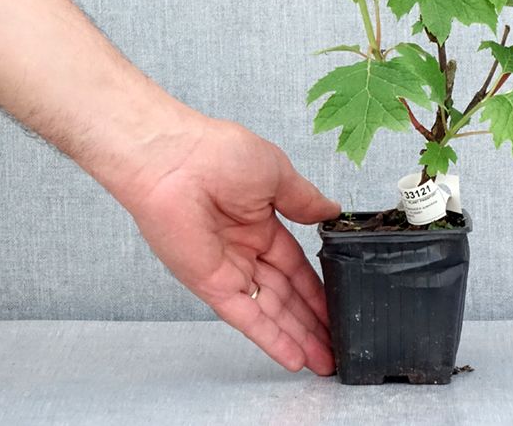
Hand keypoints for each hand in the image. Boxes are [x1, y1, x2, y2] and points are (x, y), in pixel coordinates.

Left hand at [122, 117, 340, 375]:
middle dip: (311, 321)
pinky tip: (292, 355)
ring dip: (297, 336)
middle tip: (336, 344)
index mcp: (261, 222)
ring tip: (324, 360)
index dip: (317, 288)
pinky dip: (270, 337)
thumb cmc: (218, 153)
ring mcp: (228, 269)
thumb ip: (304, 200)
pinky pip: (245, 315)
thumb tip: (331, 210)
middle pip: (286, 295)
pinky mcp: (211, 283)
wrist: (174, 159)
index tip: (337, 304)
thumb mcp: (276, 173)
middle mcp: (245, 250)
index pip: (295, 265)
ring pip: (270, 310)